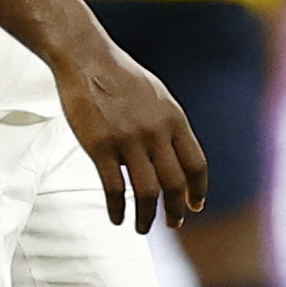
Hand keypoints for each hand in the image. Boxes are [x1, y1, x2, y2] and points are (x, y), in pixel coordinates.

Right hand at [56, 25, 207, 230]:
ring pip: (146, 193)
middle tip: (173, 224)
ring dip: (147, 217)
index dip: (199, 190)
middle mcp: (156, 132)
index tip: (196, 206)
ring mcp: (128, 140)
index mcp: (174, 119)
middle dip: (176, 210)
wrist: (86, 58)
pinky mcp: (100, 146)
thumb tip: (176, 157)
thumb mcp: (157, 96)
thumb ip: (169, 126)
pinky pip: (114, 189)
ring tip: (143, 228)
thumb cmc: (120, 77)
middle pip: (174, 184)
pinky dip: (118, 210)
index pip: (196, 165)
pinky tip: (116, 218)